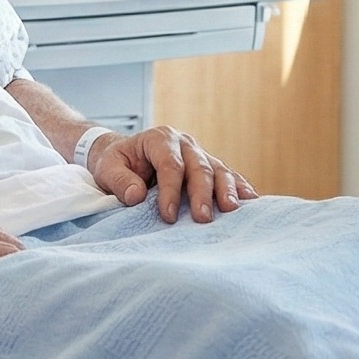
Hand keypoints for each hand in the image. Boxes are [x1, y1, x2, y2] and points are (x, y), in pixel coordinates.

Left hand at [89, 126, 255, 222]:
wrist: (125, 155)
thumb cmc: (115, 163)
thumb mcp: (107, 169)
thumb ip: (120, 181)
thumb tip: (137, 196)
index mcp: (160, 139)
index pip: (170, 165)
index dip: (170, 191)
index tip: (168, 216)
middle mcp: (184, 143)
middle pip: (198, 167)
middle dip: (202, 194)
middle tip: (203, 219)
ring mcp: (199, 153)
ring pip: (217, 170)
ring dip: (226, 190)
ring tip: (232, 210)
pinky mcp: (208, 166)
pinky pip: (227, 176)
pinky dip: (239, 187)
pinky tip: (251, 201)